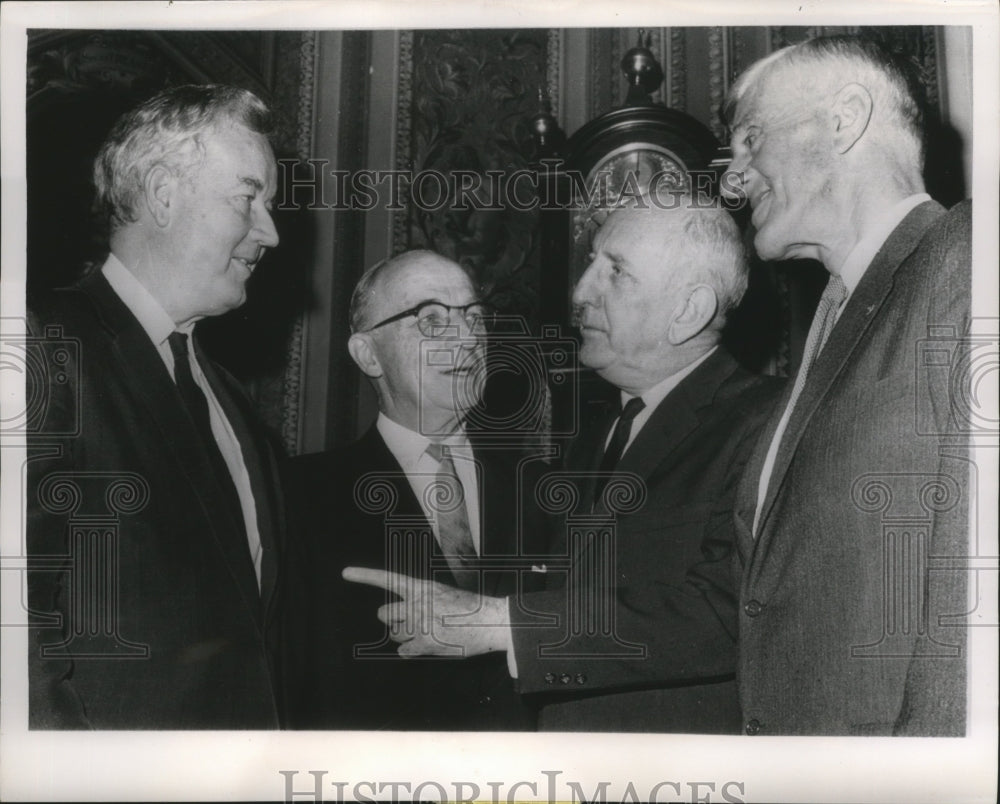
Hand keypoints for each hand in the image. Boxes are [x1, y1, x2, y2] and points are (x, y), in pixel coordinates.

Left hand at [341, 567, 509, 656]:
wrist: (489, 621)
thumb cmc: (469, 608)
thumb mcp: (442, 594)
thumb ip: (421, 600)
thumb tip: (404, 617)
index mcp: (422, 587)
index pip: (388, 578)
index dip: (364, 576)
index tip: (345, 573)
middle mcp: (417, 604)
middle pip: (384, 613)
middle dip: (393, 619)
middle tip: (410, 621)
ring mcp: (419, 625)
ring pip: (394, 634)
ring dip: (404, 635)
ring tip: (426, 632)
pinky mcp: (425, 644)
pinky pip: (404, 651)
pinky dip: (411, 651)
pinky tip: (426, 645)